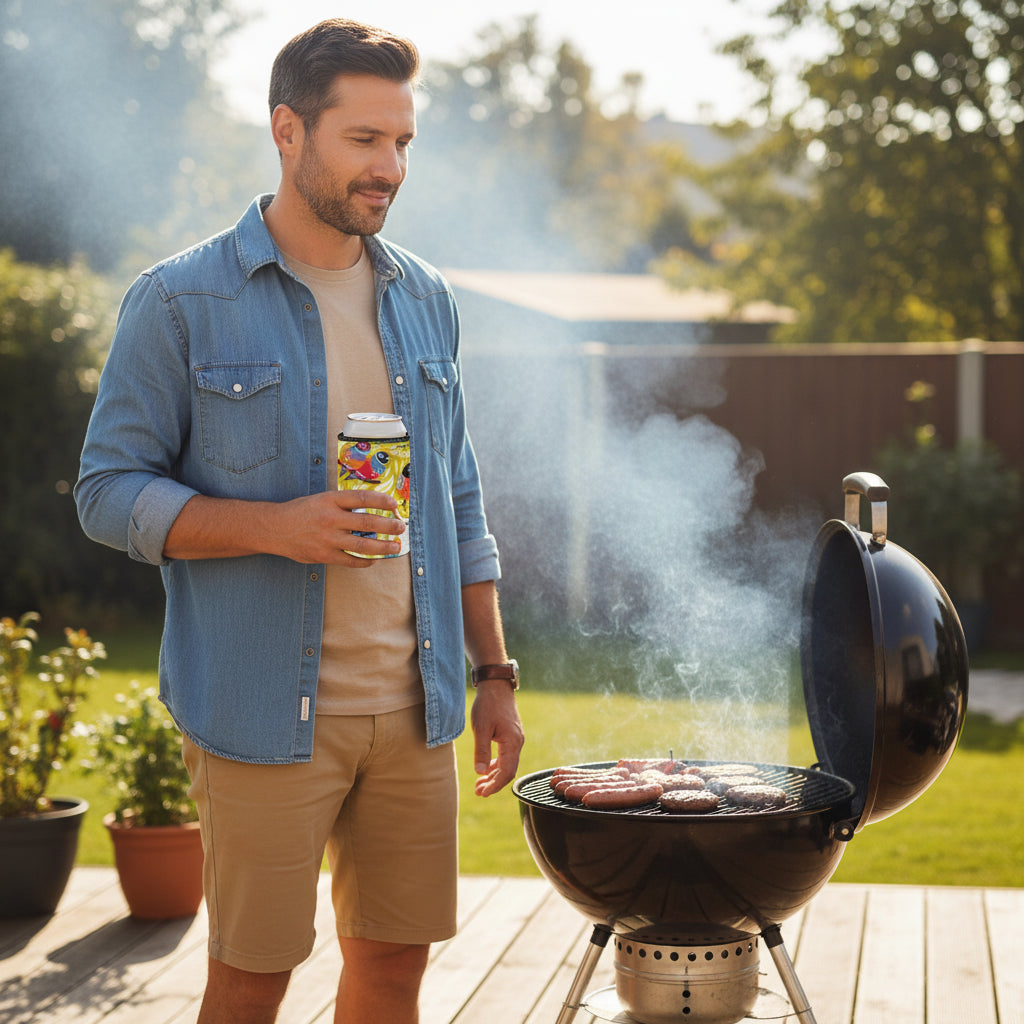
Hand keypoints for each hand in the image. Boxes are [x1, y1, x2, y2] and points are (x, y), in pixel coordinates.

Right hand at [269, 490, 405, 565]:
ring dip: (383, 547)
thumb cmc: (302, 512)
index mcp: (330, 500)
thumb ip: (343, 504)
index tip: (394, 504)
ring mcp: (327, 539)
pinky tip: (375, 559)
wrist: (275, 529)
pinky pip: (351, 561)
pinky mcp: (324, 555)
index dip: (381, 500)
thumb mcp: (321, 499)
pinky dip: (365, 561)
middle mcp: (330, 518)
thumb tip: (372, 508)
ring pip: (363, 545)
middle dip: (389, 526)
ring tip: (395, 546)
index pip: (362, 498)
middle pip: (367, 522)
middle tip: (401, 527)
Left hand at [470, 680, 524, 796]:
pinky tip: (487, 768)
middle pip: (508, 771)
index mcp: (512, 743)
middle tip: (478, 792)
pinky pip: (506, 755)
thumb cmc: (488, 705)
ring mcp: (515, 739)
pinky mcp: (511, 734)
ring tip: (479, 784)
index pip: (506, 772)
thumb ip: (482, 751)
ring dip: (494, 775)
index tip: (482, 793)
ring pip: (507, 764)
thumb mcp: (481, 728)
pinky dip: (497, 765)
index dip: (494, 786)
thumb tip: (480, 772)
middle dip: (493, 783)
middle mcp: (517, 743)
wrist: (496, 685)